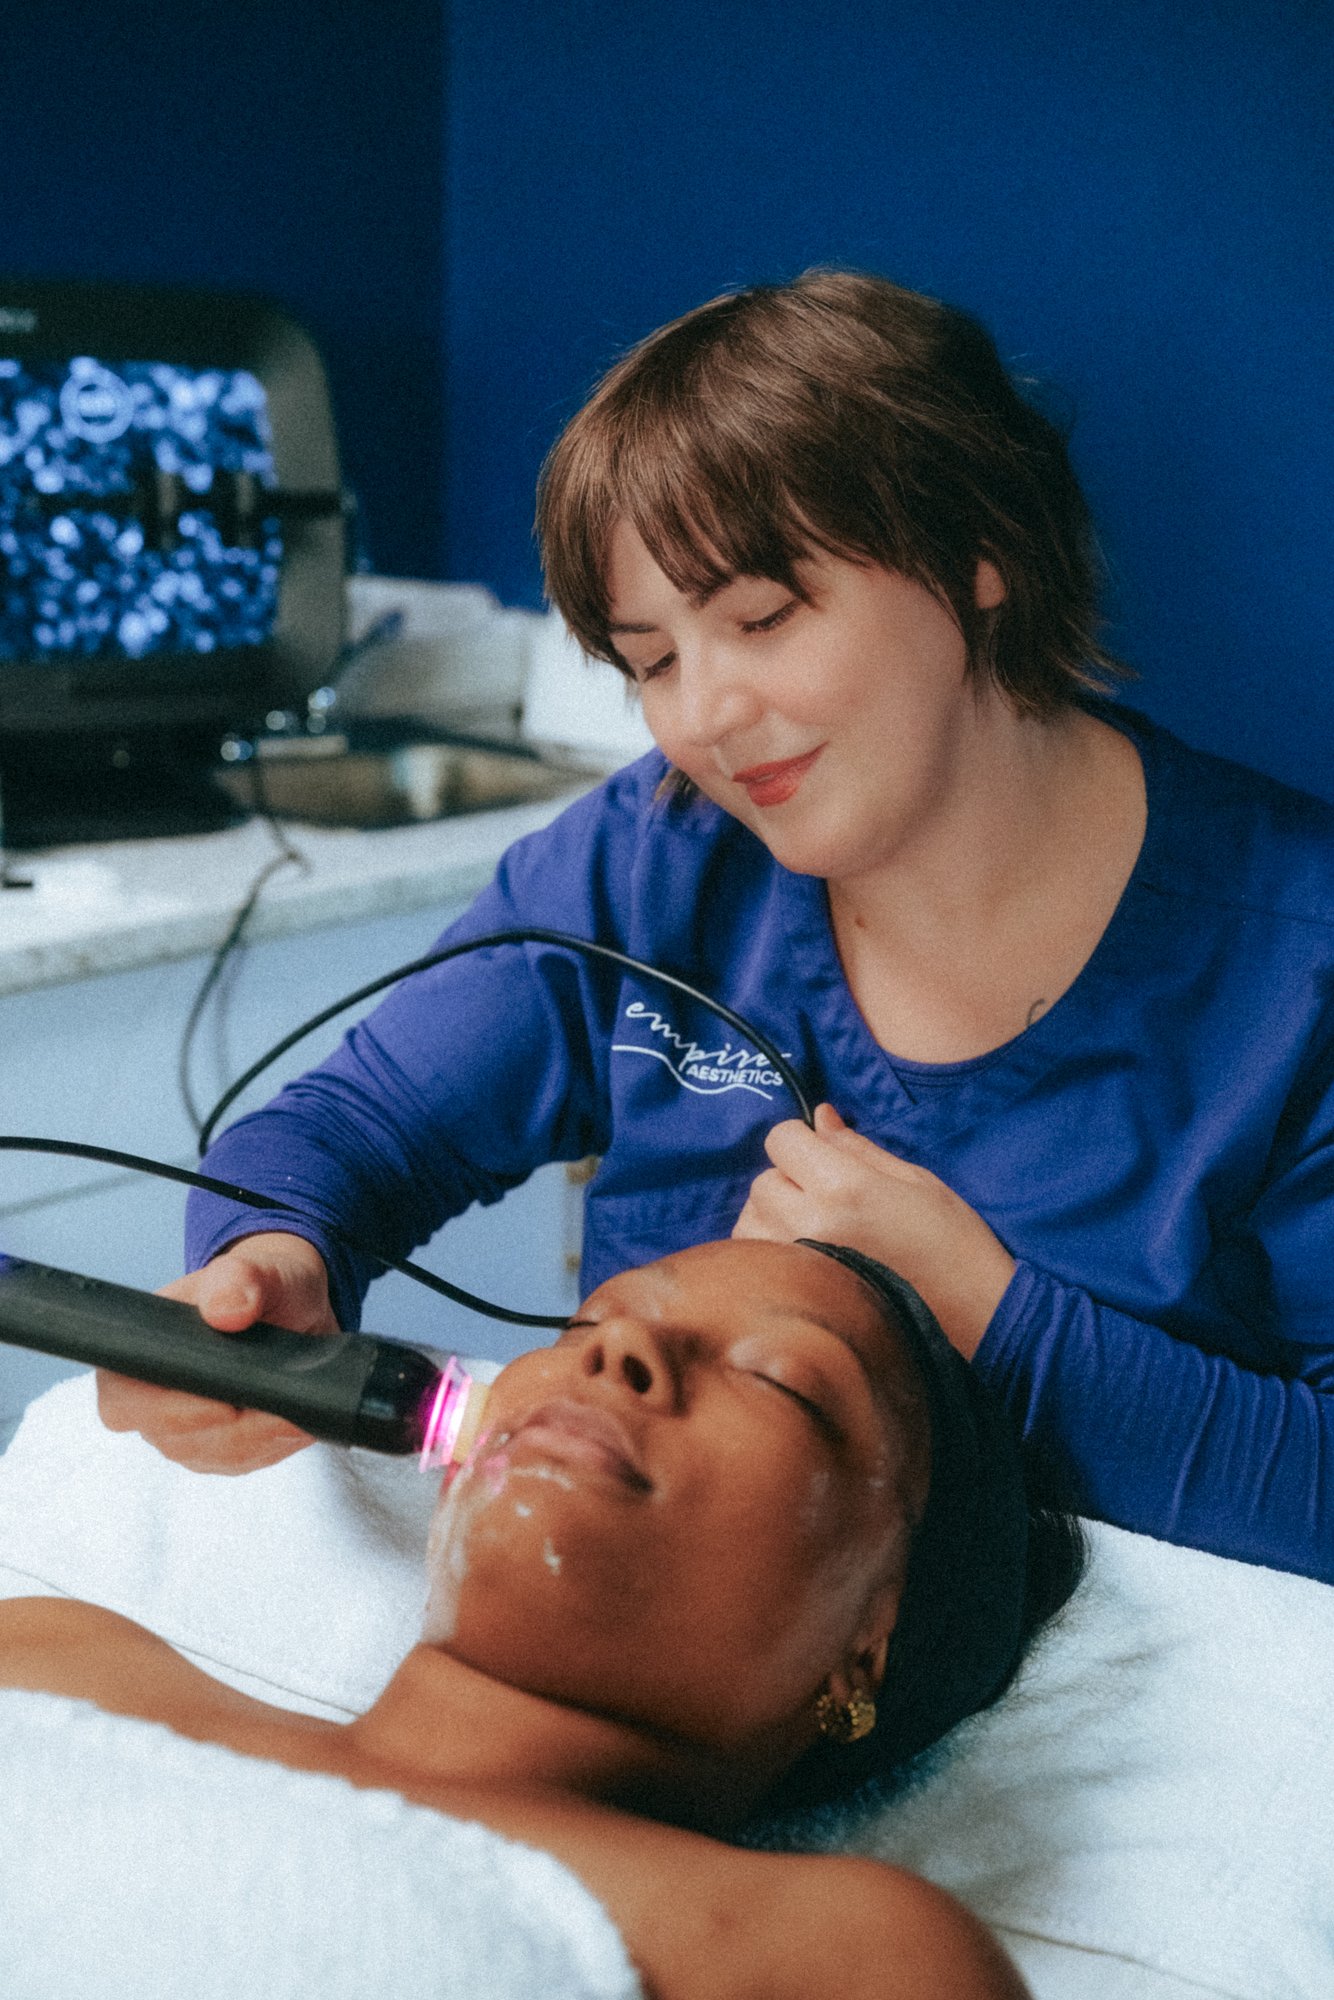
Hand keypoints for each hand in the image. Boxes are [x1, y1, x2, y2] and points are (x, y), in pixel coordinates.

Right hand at [96, 1232, 337, 1473]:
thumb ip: (239, 1279)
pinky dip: (274, 1445)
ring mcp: (183, 1430)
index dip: (167, 1411)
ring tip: (294, 1407)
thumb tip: (225, 1309)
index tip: (225, 1405)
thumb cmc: (259, 1285)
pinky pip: (243, 1462)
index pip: (122, 1401)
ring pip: (215, 1456)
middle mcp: (151, 1399)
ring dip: (261, 1439)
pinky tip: (295, 1421)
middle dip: (234, 1429)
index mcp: (139, 1352)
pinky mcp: (219, 1449)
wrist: (291, 1307)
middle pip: (175, 1439)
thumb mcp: (257, 1269)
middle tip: (280, 1404)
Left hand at [732, 1105, 1014, 1356]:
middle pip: (762, 1181)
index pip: (780, 1140)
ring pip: (750, 1222)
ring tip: (814, 1229)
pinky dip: (769, 1251)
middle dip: (788, 1180)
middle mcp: (810, 1222)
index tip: (821, 1155)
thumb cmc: (953, 1242)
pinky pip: (756, 1261)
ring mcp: (798, 1264)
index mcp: (843, 1186)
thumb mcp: (914, 1179)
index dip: (800, 1140)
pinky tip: (805, 1257)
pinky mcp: (795, 1296)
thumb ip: (857, 1148)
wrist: (974, 1315)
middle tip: (826, 1197)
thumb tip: (820, 1116)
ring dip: (772, 1218)